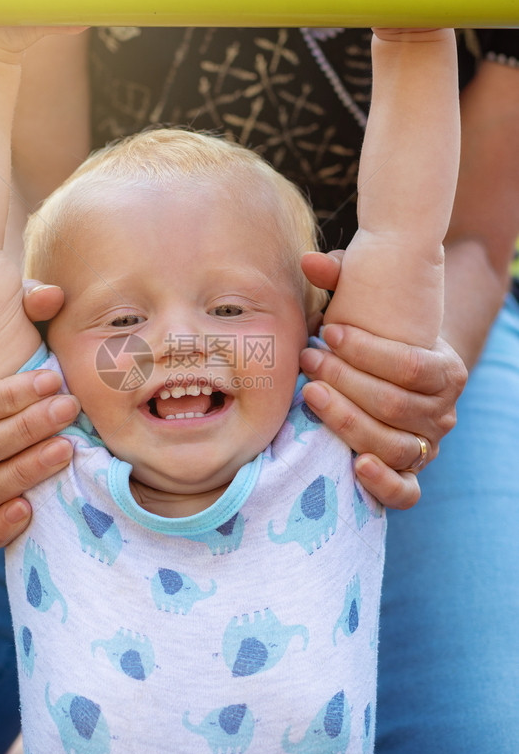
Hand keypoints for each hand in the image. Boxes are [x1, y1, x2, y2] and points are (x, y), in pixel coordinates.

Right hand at [0, 282, 75, 549]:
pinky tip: (30, 509)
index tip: (51, 378)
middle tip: (68, 408)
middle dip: (24, 429)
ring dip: (23, 470)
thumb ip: (32, 307)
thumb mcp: (22, 332)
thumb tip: (52, 295)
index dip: (6, 396)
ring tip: (66, 449)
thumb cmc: (17, 362)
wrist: (17, 401)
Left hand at [300, 251, 466, 508]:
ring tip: (312, 395)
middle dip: (346, 381)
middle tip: (308, 361)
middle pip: (395, 405)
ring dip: (348, 421)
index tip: (326, 333)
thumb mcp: (367, 305)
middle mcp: (443, 413)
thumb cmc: (378, 337)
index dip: (367, 351)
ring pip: (393, 445)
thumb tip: (308, 260)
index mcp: (445, 370)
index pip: (410, 365)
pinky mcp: (408, 476)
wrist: (398, 379)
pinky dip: (383, 483)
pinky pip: (405, 493)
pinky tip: (354, 465)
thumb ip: (341, 279)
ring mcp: (426, 447)